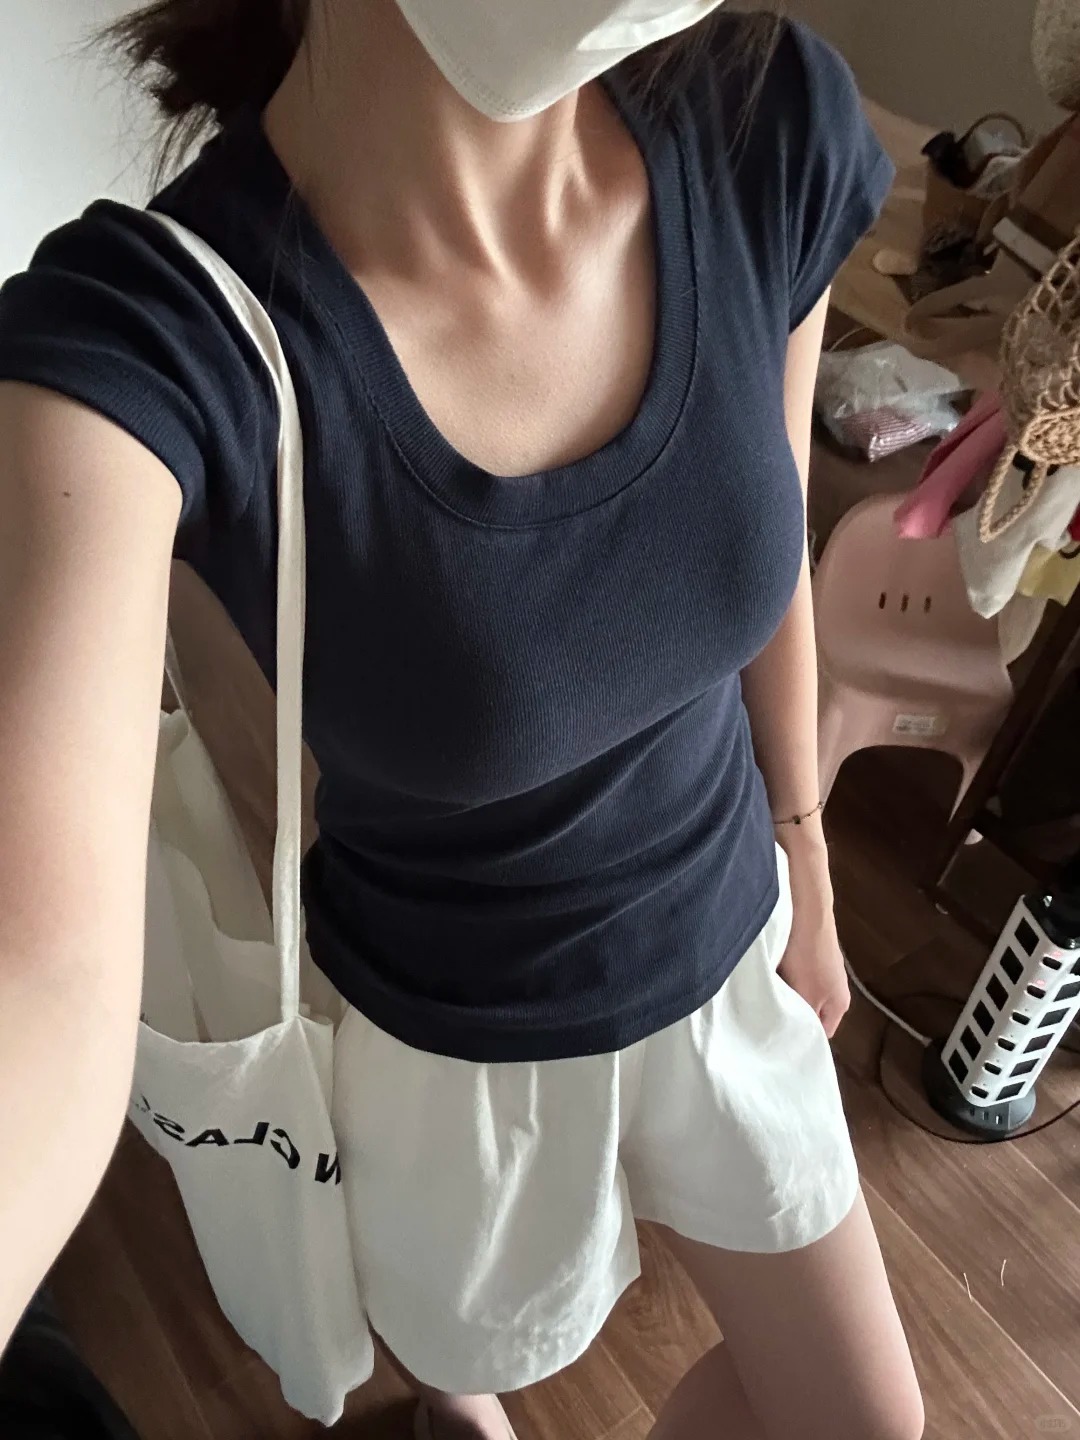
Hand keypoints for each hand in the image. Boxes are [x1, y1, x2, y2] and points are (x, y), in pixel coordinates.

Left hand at [774, 822, 849, 1037]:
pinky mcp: (799, 950)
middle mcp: (830, 987)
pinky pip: (783, 974)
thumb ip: (801, 1018)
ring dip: (775, 996)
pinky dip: (771, 976)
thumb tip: (789, 1041)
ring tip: (751, 1005)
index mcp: (838, 1005)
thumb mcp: (806, 993)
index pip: (818, 1036)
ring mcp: (815, 967)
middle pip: (805, 1014)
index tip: (771, 1048)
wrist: (802, 899)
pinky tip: (753, 978)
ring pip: (792, 993)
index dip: (797, 1043)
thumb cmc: (806, 950)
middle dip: (783, 1019)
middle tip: (756, 1028)